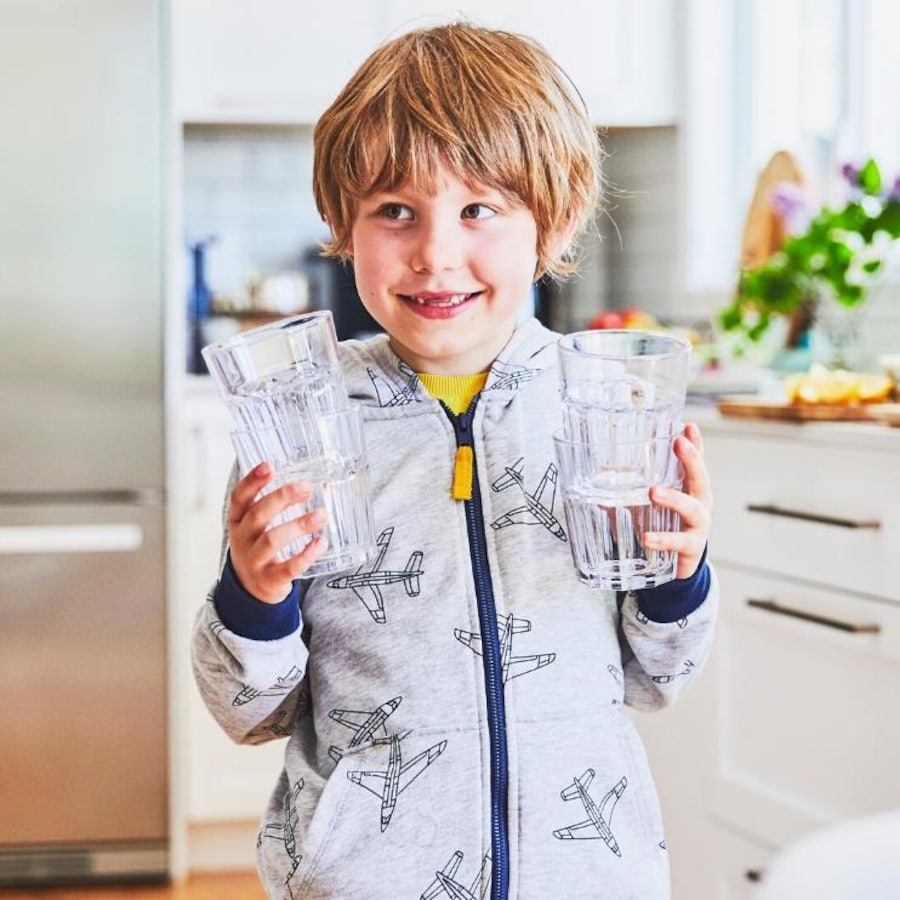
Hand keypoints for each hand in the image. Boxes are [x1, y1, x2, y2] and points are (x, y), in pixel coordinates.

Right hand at [227, 462, 328, 602]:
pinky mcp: (269, 580)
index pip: (239, 498)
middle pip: (258, 515)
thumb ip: (271, 505)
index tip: (269, 465)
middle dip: (282, 499)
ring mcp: (254, 561)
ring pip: (272, 540)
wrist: (251, 590)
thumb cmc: (258, 548)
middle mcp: (242, 539)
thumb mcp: (254, 526)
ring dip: (298, 525)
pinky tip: (321, 543)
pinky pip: (287, 568)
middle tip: (306, 487)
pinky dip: (305, 555)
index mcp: (238, 521)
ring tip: (322, 515)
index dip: (252, 481)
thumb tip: (305, 480)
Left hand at [644, 422, 712, 579]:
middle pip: (701, 477)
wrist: (677, 565)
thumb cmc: (665, 525)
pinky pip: (679, 543)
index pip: (695, 461)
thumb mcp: (649, 502)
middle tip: (679, 443)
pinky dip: (663, 539)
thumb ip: (630, 486)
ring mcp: (698, 527)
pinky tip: (648, 537)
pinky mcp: (691, 549)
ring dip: (673, 498)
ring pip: (692, 509)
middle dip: (691, 459)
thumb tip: (600, 471)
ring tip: (654, 492)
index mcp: (689, 488)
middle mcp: (699, 503)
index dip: (694, 443)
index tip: (687, 426)